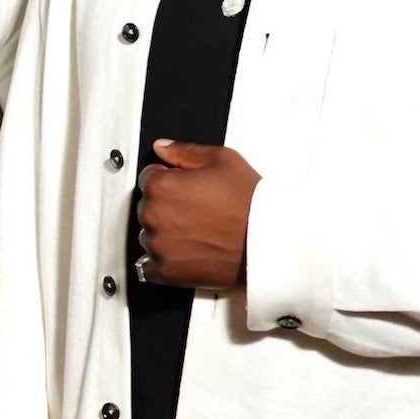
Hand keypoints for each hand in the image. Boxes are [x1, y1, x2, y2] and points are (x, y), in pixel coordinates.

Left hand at [136, 140, 258, 289]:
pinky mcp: (166, 270)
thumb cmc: (251, 203)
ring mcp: (158, 245)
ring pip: (149, 235)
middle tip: (199, 209)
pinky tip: (187, 251)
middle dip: (169, 206)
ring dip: (166, 233)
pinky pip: (150, 265)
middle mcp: (153, 216)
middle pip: (149, 206)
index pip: (149, 177)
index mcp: (161, 186)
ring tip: (199, 230)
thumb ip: (185, 151)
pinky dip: (164, 260)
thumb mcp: (223, 160)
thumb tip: (163, 148)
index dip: (171, 179)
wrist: (270, 241)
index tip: (188, 188)